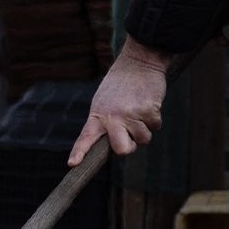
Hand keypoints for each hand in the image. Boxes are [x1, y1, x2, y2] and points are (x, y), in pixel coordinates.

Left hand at [68, 36, 170, 165]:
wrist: (139, 64)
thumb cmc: (121, 86)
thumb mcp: (104, 101)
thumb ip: (105, 122)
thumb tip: (114, 146)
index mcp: (98, 115)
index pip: (85, 137)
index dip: (79, 152)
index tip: (72, 164)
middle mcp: (112, 117)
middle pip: (121, 150)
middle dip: (128, 148)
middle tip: (130, 136)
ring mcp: (130, 114)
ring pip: (143, 139)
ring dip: (145, 128)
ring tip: (139, 109)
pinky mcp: (148, 110)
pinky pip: (156, 126)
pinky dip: (155, 118)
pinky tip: (148, 103)